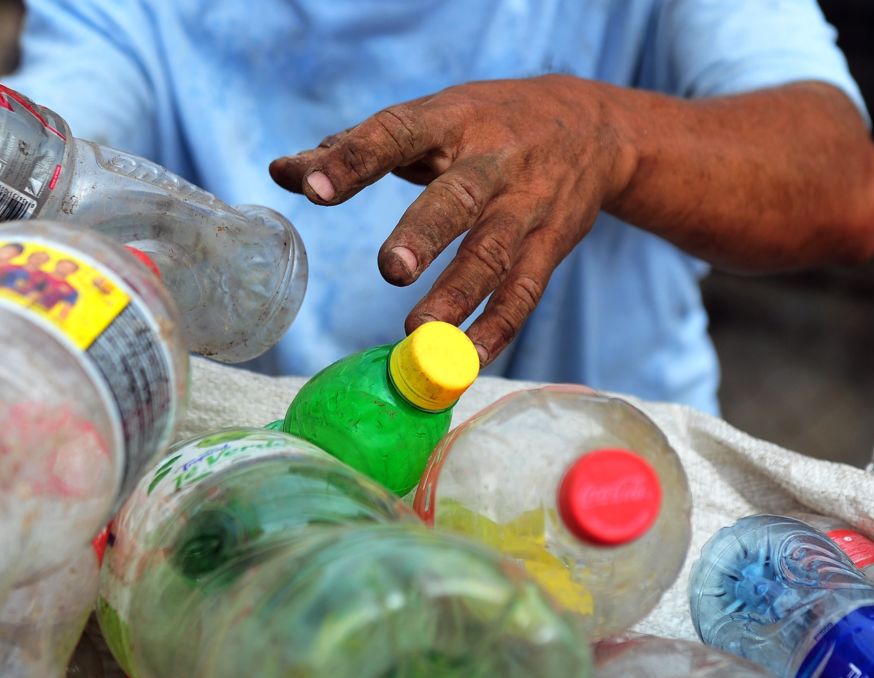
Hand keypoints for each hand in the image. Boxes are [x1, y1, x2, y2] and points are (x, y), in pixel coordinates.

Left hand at [270, 75, 634, 364]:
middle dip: (425, 232)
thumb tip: (280, 171)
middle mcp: (494, 161)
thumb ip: (353, 148)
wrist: (593, 127)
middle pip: (458, 198)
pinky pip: (525, 293)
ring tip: (418, 331)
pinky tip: (463, 361)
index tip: (310, 187)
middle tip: (391, 268)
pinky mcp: (552, 245)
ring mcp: (527, 206)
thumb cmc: (484, 125)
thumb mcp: (428, 119)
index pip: (397, 132)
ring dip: (459, 294)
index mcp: (451, 120)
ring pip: (494, 253)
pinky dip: (497, 329)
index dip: (354, 159)